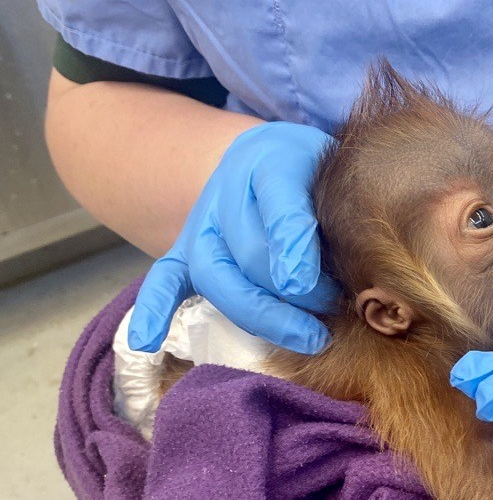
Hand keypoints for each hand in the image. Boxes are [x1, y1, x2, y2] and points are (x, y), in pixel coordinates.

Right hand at [127, 122, 339, 353]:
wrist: (269, 157)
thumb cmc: (314, 174)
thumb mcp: (335, 176)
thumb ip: (338, 215)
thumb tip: (332, 280)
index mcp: (270, 162)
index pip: (280, 205)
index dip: (294, 248)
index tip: (308, 285)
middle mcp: (227, 193)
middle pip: (248, 253)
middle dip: (290, 294)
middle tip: (331, 312)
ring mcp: (202, 227)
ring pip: (216, 276)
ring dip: (258, 313)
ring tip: (306, 336)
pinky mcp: (186, 253)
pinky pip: (163, 280)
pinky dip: (153, 310)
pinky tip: (146, 342)